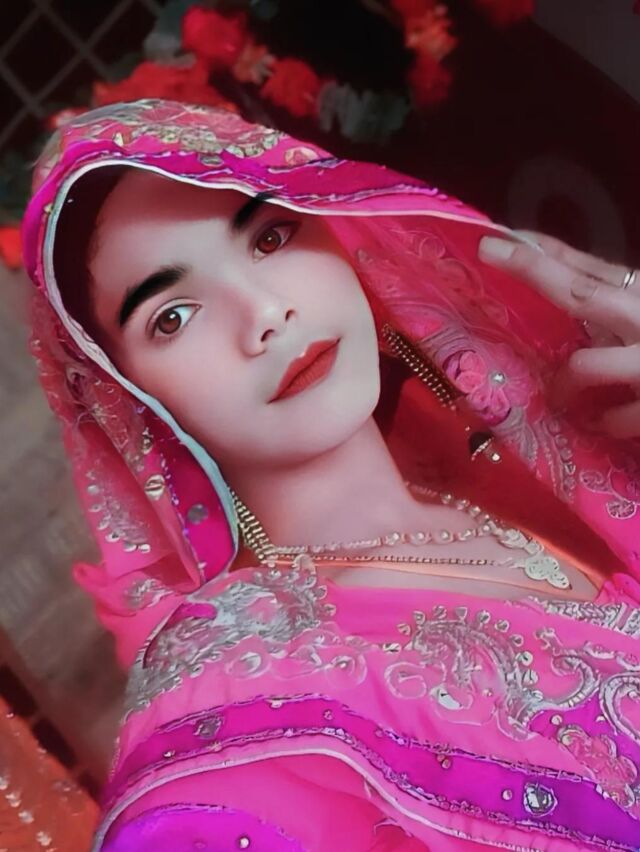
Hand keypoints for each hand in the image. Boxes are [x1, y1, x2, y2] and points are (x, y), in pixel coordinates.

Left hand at [478, 231, 639, 438]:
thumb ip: (611, 301)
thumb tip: (555, 276)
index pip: (589, 267)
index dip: (543, 252)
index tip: (497, 237)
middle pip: (582, 291)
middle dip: (535, 270)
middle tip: (491, 252)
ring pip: (586, 364)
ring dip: (564, 382)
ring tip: (560, 396)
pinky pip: (615, 417)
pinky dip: (603, 421)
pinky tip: (599, 422)